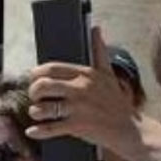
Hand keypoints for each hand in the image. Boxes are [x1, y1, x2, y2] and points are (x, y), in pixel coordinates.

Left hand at [26, 28, 139, 155]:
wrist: (127, 128)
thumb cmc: (115, 102)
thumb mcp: (108, 74)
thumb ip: (99, 52)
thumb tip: (96, 29)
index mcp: (85, 74)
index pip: (51, 68)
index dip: (36, 74)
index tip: (34, 80)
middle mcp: (80, 89)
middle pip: (43, 86)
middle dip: (33, 92)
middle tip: (36, 97)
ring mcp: (78, 108)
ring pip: (44, 108)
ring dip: (35, 111)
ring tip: (38, 113)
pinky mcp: (77, 126)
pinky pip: (50, 128)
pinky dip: (38, 131)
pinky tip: (32, 131)